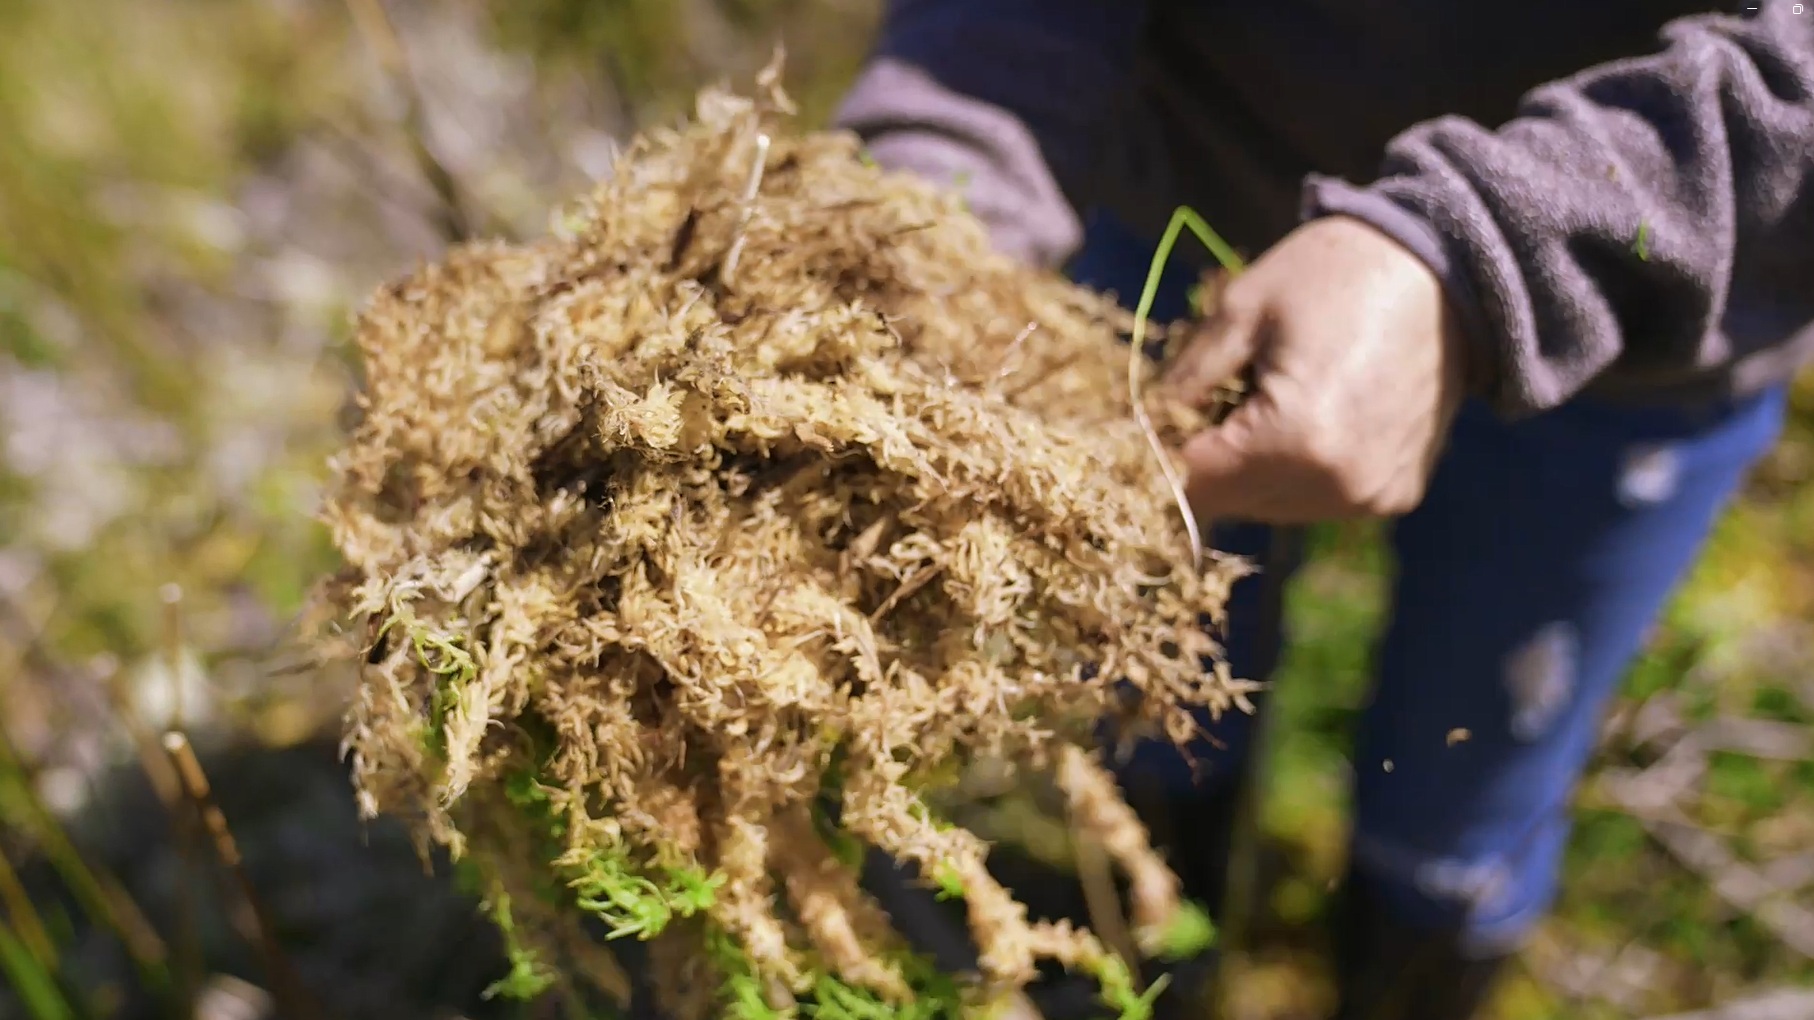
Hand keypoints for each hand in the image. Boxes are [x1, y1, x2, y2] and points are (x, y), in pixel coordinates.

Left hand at [1160, 215, 1470, 523]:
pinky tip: (1307, 419)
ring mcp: (1372, 496)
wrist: (1448, 270)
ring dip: (1252, 472)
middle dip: (1208, 463)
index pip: (1195, 484)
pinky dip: (1298, 472)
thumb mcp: (1243, 309)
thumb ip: (1186, 379)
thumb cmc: (1337, 274)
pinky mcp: (1395, 494)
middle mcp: (1339, 484)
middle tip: (1212, 404)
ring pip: (1272, 508)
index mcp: (1296, 439)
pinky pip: (1319, 501)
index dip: (1163, 456)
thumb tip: (1144, 426)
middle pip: (1232, 503)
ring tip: (1265, 404)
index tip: (1155, 425)